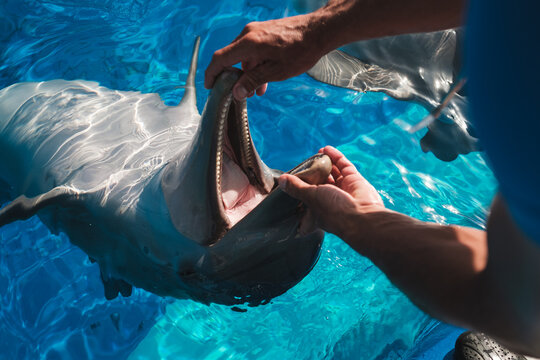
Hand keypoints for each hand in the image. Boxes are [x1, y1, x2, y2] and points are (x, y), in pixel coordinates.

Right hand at [204, 14, 326, 99]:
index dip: (212, 74)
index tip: (209, 86)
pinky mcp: (264, 32)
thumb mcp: (276, 71)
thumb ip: (253, 81)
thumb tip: (235, 92)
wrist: (319, 30)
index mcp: (248, 43)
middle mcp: (248, 34)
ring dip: (246, 74)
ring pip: (243, 55)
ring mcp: (257, 31)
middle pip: (230, 57)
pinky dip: (254, 65)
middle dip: (232, 77)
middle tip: (236, 94)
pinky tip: (264, 80)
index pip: (220, 58)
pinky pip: (252, 50)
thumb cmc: (301, 50)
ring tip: (255, 92)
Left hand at [278, 146, 385, 237]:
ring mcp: (344, 190)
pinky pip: (344, 166)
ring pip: (333, 174)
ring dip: (324, 163)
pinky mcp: (354, 180)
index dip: (301, 193)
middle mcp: (331, 201)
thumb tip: (281, 180)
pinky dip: (336, 157)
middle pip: (320, 184)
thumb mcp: (310, 198)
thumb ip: (296, 188)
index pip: (307, 202)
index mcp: (318, 210)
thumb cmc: (334, 212)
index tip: (293, 183)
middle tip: (306, 164)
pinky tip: (326, 149)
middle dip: (314, 174)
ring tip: (316, 154)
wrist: (362, 216)